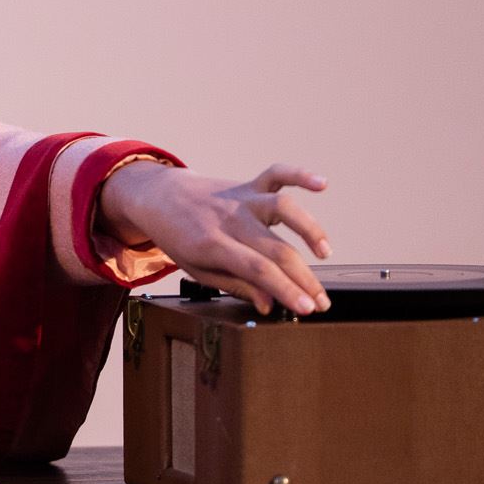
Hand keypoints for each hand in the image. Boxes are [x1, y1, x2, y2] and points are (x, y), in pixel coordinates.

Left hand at [100, 161, 333, 315]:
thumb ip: (235, 285)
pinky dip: (300, 175)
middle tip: (322, 303)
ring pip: (282, 208)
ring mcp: (241, 199)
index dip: (285, 289)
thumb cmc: (180, 239)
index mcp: (212, 244)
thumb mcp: (197, 270)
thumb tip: (269, 305)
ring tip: (324, 254)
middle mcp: (230, 219)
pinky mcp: (250, 185)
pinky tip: (322, 184)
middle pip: (276, 248)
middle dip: (304, 278)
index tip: (306, 308)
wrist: (159, 198)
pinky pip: (277, 174)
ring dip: (309, 229)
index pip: (257, 269)